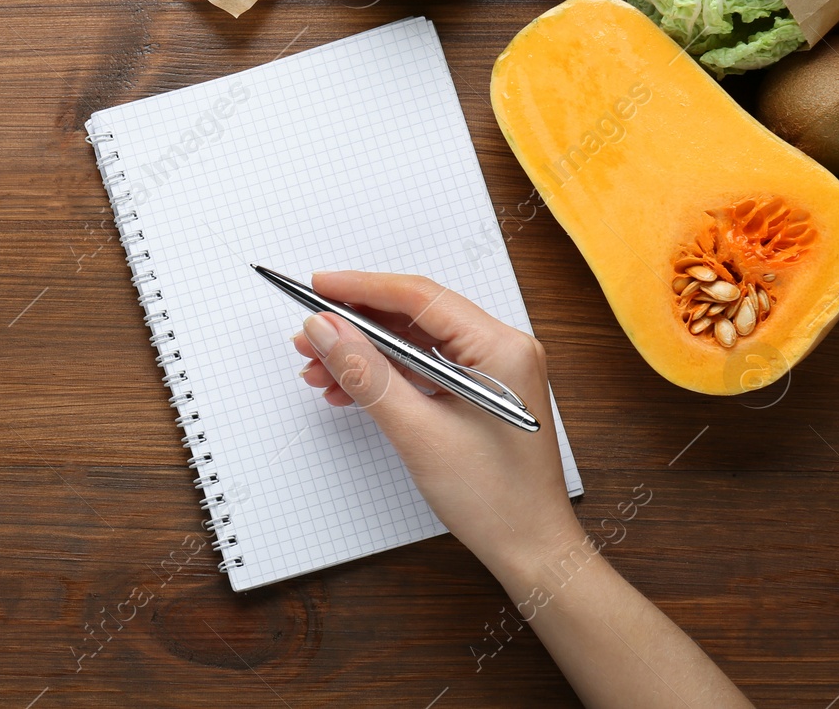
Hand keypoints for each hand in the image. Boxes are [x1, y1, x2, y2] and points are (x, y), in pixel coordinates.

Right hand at [293, 269, 582, 582]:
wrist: (530, 550)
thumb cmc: (495, 499)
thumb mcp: (417, 432)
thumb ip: (367, 374)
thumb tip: (325, 331)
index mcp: (500, 347)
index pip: (419, 298)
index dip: (362, 288)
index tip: (316, 288)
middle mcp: (501, 349)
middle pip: (414, 317)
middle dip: (356, 327)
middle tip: (308, 339)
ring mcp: (492, 371)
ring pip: (414, 344)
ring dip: (364, 354)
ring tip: (318, 370)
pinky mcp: (479, 392)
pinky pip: (424, 369)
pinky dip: (385, 376)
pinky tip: (347, 389)